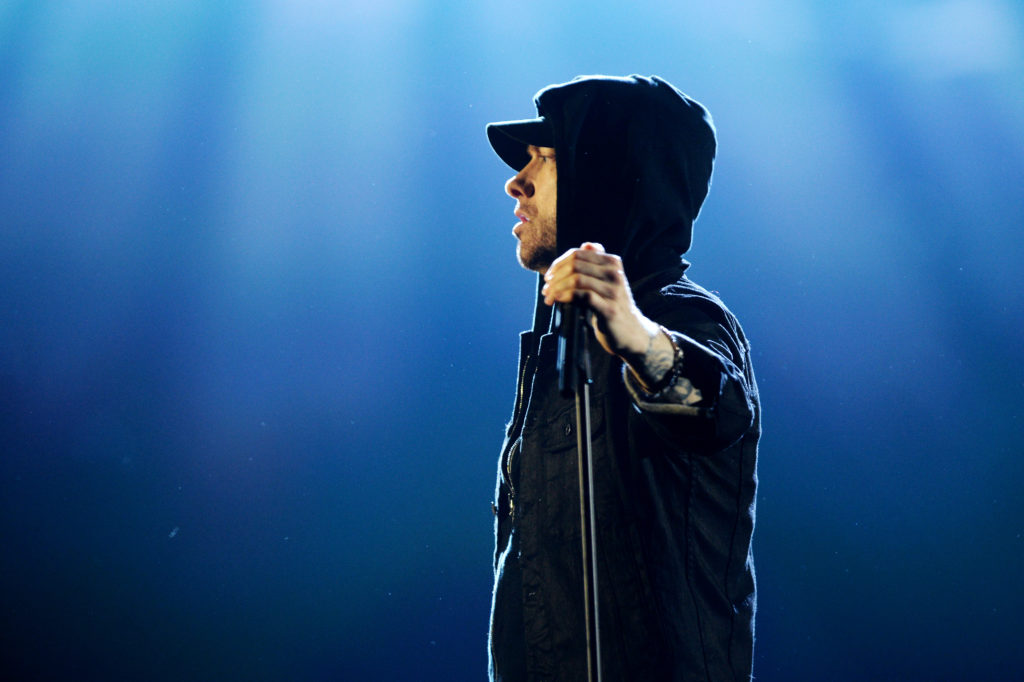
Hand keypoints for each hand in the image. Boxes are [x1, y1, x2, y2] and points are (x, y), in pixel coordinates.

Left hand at [542, 243, 657, 360]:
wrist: (630, 331)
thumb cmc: (612, 304)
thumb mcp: (606, 280)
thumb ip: (596, 262)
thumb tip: (586, 244)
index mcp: (612, 262)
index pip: (578, 254)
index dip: (558, 264)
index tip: (548, 277)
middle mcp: (615, 273)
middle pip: (575, 265)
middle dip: (555, 277)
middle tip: (546, 289)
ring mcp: (613, 291)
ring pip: (577, 280)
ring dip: (557, 288)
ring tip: (549, 297)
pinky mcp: (610, 308)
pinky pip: (583, 296)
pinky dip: (566, 296)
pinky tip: (558, 300)